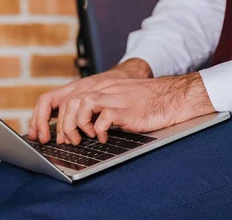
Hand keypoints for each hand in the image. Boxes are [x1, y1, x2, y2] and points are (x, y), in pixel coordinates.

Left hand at [49, 72, 214, 145]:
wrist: (173, 98)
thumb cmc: (149, 103)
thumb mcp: (120, 101)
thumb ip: (102, 108)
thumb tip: (82, 129)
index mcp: (102, 89)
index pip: (69, 98)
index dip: (58, 117)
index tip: (58, 136)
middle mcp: (105, 90)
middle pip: (71, 101)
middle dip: (64, 124)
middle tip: (71, 141)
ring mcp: (115, 98)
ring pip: (82, 104)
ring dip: (78, 125)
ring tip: (84, 138)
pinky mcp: (126, 109)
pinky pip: (103, 118)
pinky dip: (98, 130)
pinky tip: (104, 138)